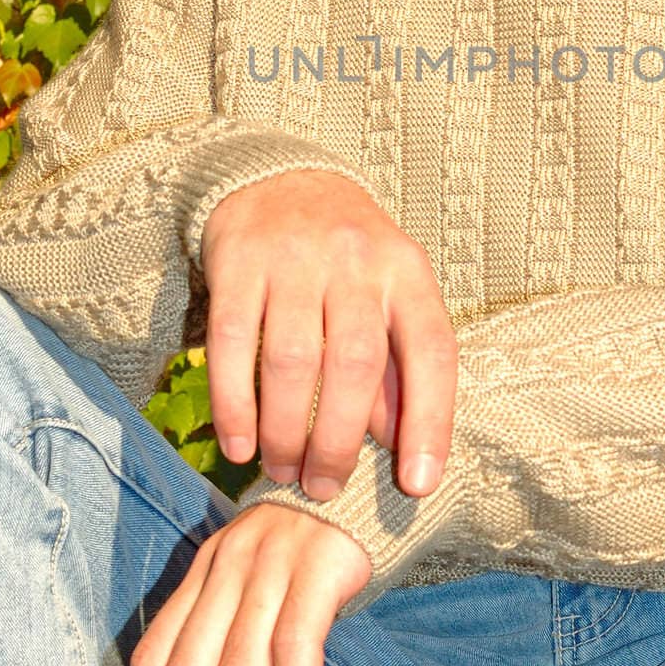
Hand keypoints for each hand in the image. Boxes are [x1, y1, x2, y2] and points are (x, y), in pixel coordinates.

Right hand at [199, 167, 457, 502]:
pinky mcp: (237, 262)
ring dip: (286, 432)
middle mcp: (356, 261)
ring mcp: (294, 258)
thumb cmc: (346, 257)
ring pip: (292, 362)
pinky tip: (240, 446)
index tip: (418, 485)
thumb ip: (397, 365)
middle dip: (340, 442)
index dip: (430, 422)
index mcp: (406, 271)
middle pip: (356, 364)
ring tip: (284, 471)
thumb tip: (397, 448)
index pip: (431, 350)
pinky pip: (233, 345)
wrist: (278, 177)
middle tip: (324, 488)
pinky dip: (235, 405)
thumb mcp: (388, 293)